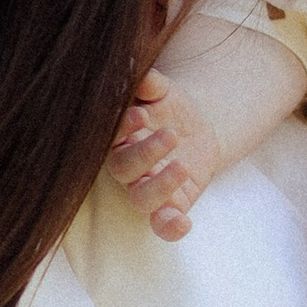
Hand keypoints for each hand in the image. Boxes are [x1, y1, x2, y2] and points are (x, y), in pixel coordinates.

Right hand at [107, 73, 216, 241]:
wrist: (195, 128)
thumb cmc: (168, 108)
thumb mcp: (164, 91)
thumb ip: (153, 85)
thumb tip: (144, 79)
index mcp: (119, 138)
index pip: (111, 138)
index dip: (122, 129)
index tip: (141, 114)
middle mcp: (128, 167)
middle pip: (123, 169)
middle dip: (145, 153)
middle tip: (169, 134)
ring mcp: (149, 187)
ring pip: (140, 198)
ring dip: (159, 186)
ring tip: (181, 165)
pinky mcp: (172, 204)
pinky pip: (163, 223)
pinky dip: (170, 228)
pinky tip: (184, 224)